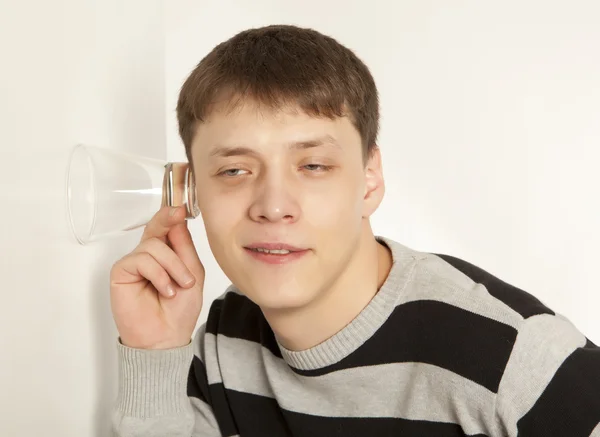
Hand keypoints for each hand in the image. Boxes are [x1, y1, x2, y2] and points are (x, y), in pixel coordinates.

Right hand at [110, 206, 204, 349]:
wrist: (166, 337)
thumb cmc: (179, 311)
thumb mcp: (192, 275)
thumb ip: (184, 248)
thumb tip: (177, 220)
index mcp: (167, 255)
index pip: (167, 229)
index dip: (172, 217)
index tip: (182, 207)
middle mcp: (149, 256)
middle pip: (154, 228)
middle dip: (166, 219)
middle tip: (177, 213)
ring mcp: (134, 263)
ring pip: (153, 246)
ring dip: (172, 265)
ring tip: (179, 286)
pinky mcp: (121, 271)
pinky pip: (141, 260)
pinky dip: (158, 274)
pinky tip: (166, 290)